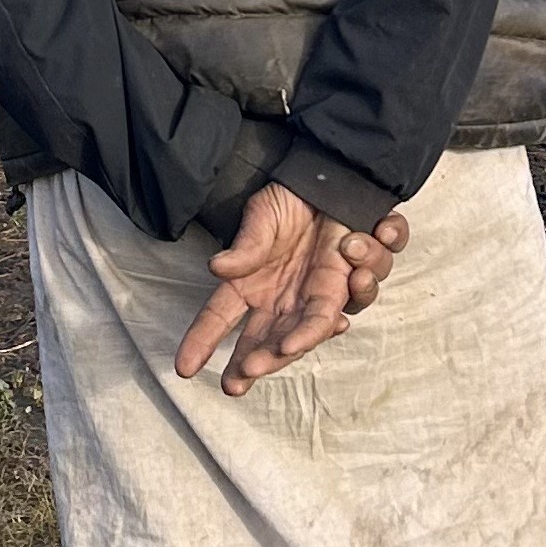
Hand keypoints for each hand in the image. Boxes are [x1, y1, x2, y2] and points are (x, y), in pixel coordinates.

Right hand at [175, 181, 409, 397]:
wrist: (326, 178)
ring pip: (318, 327)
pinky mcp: (352, 278)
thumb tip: (216, 267)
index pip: (220, 318)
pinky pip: (362, 290)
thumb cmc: (287, 201)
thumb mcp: (260, 219)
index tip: (183, 368)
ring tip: (294, 340)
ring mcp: (320, 294)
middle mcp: (284, 300)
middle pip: (271, 341)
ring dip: (309, 336)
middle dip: (261, 359)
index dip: (202, 342)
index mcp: (250, 286)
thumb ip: (245, 248)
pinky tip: (351, 272)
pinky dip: (360, 286)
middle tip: (250, 367)